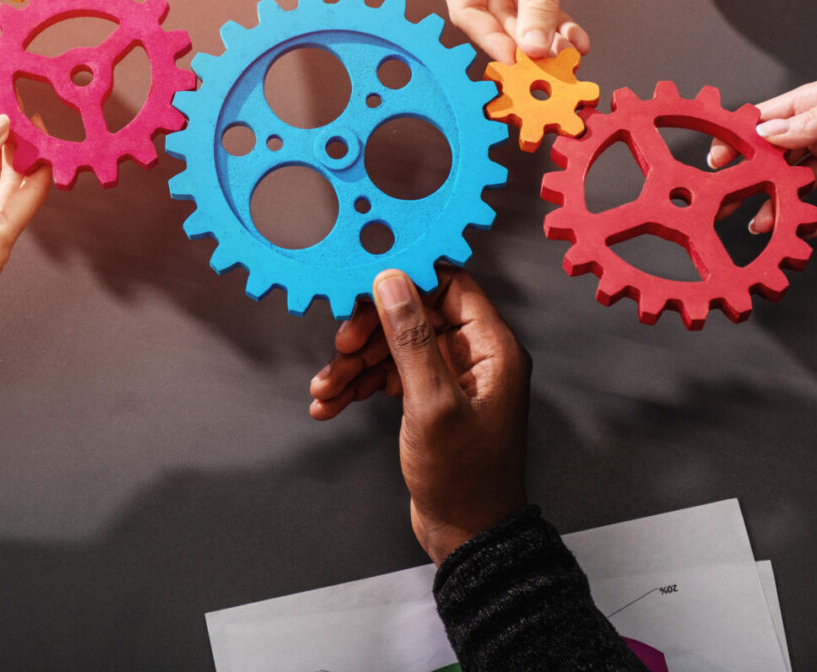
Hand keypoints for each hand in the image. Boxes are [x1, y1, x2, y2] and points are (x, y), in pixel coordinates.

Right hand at [309, 269, 529, 564]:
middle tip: (341, 348)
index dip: (407, 281)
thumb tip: (392, 281)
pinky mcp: (429, 401)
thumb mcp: (432, 404)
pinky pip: (389, 377)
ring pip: (394, 348)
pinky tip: (331, 403)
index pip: (449, 286)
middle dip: (370, 331)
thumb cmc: (464, 478)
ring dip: (355, 364)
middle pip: (414, 316)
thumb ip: (411, 339)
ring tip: (325, 388)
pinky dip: (359, 386)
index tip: (366, 284)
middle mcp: (474, 356)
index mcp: (491, 347)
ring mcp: (450, 379)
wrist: (467, 535)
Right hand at [433, 0, 635, 62]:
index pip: (466, 8)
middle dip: (523, 40)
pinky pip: (536, 7)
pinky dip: (555, 23)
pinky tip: (575, 39)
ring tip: (569, 53)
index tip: (518, 60)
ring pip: (517, 17)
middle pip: (492, 18)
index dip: (491, 38)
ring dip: (543, 35)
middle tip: (549, 65)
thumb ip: (538, 4)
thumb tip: (533, 49)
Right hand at [707, 73, 816, 236]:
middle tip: (724, 196)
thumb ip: (813, 122)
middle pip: (777, 154)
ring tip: (760, 222)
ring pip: (797, 183)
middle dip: (749, 174)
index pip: (769, 118)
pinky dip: (814, 219)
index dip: (740, 135)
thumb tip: (768, 132)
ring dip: (777, 202)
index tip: (716, 154)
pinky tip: (800, 230)